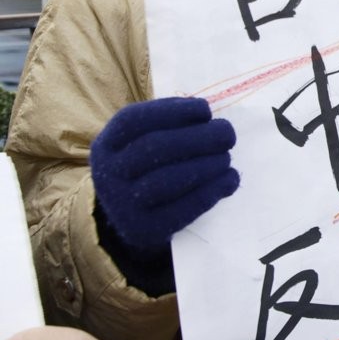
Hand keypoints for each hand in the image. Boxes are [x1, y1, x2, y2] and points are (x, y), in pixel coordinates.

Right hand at [90, 97, 239, 252]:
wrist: (132, 219)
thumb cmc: (148, 169)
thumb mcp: (143, 143)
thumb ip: (170, 126)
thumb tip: (208, 117)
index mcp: (107, 145)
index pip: (133, 120)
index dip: (173, 111)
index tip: (205, 109)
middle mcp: (108, 175)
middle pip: (153, 148)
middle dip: (198, 137)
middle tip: (227, 133)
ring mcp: (123, 206)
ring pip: (167, 180)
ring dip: (207, 165)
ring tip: (226, 158)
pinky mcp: (145, 230)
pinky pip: (183, 209)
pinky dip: (212, 191)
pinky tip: (230, 179)